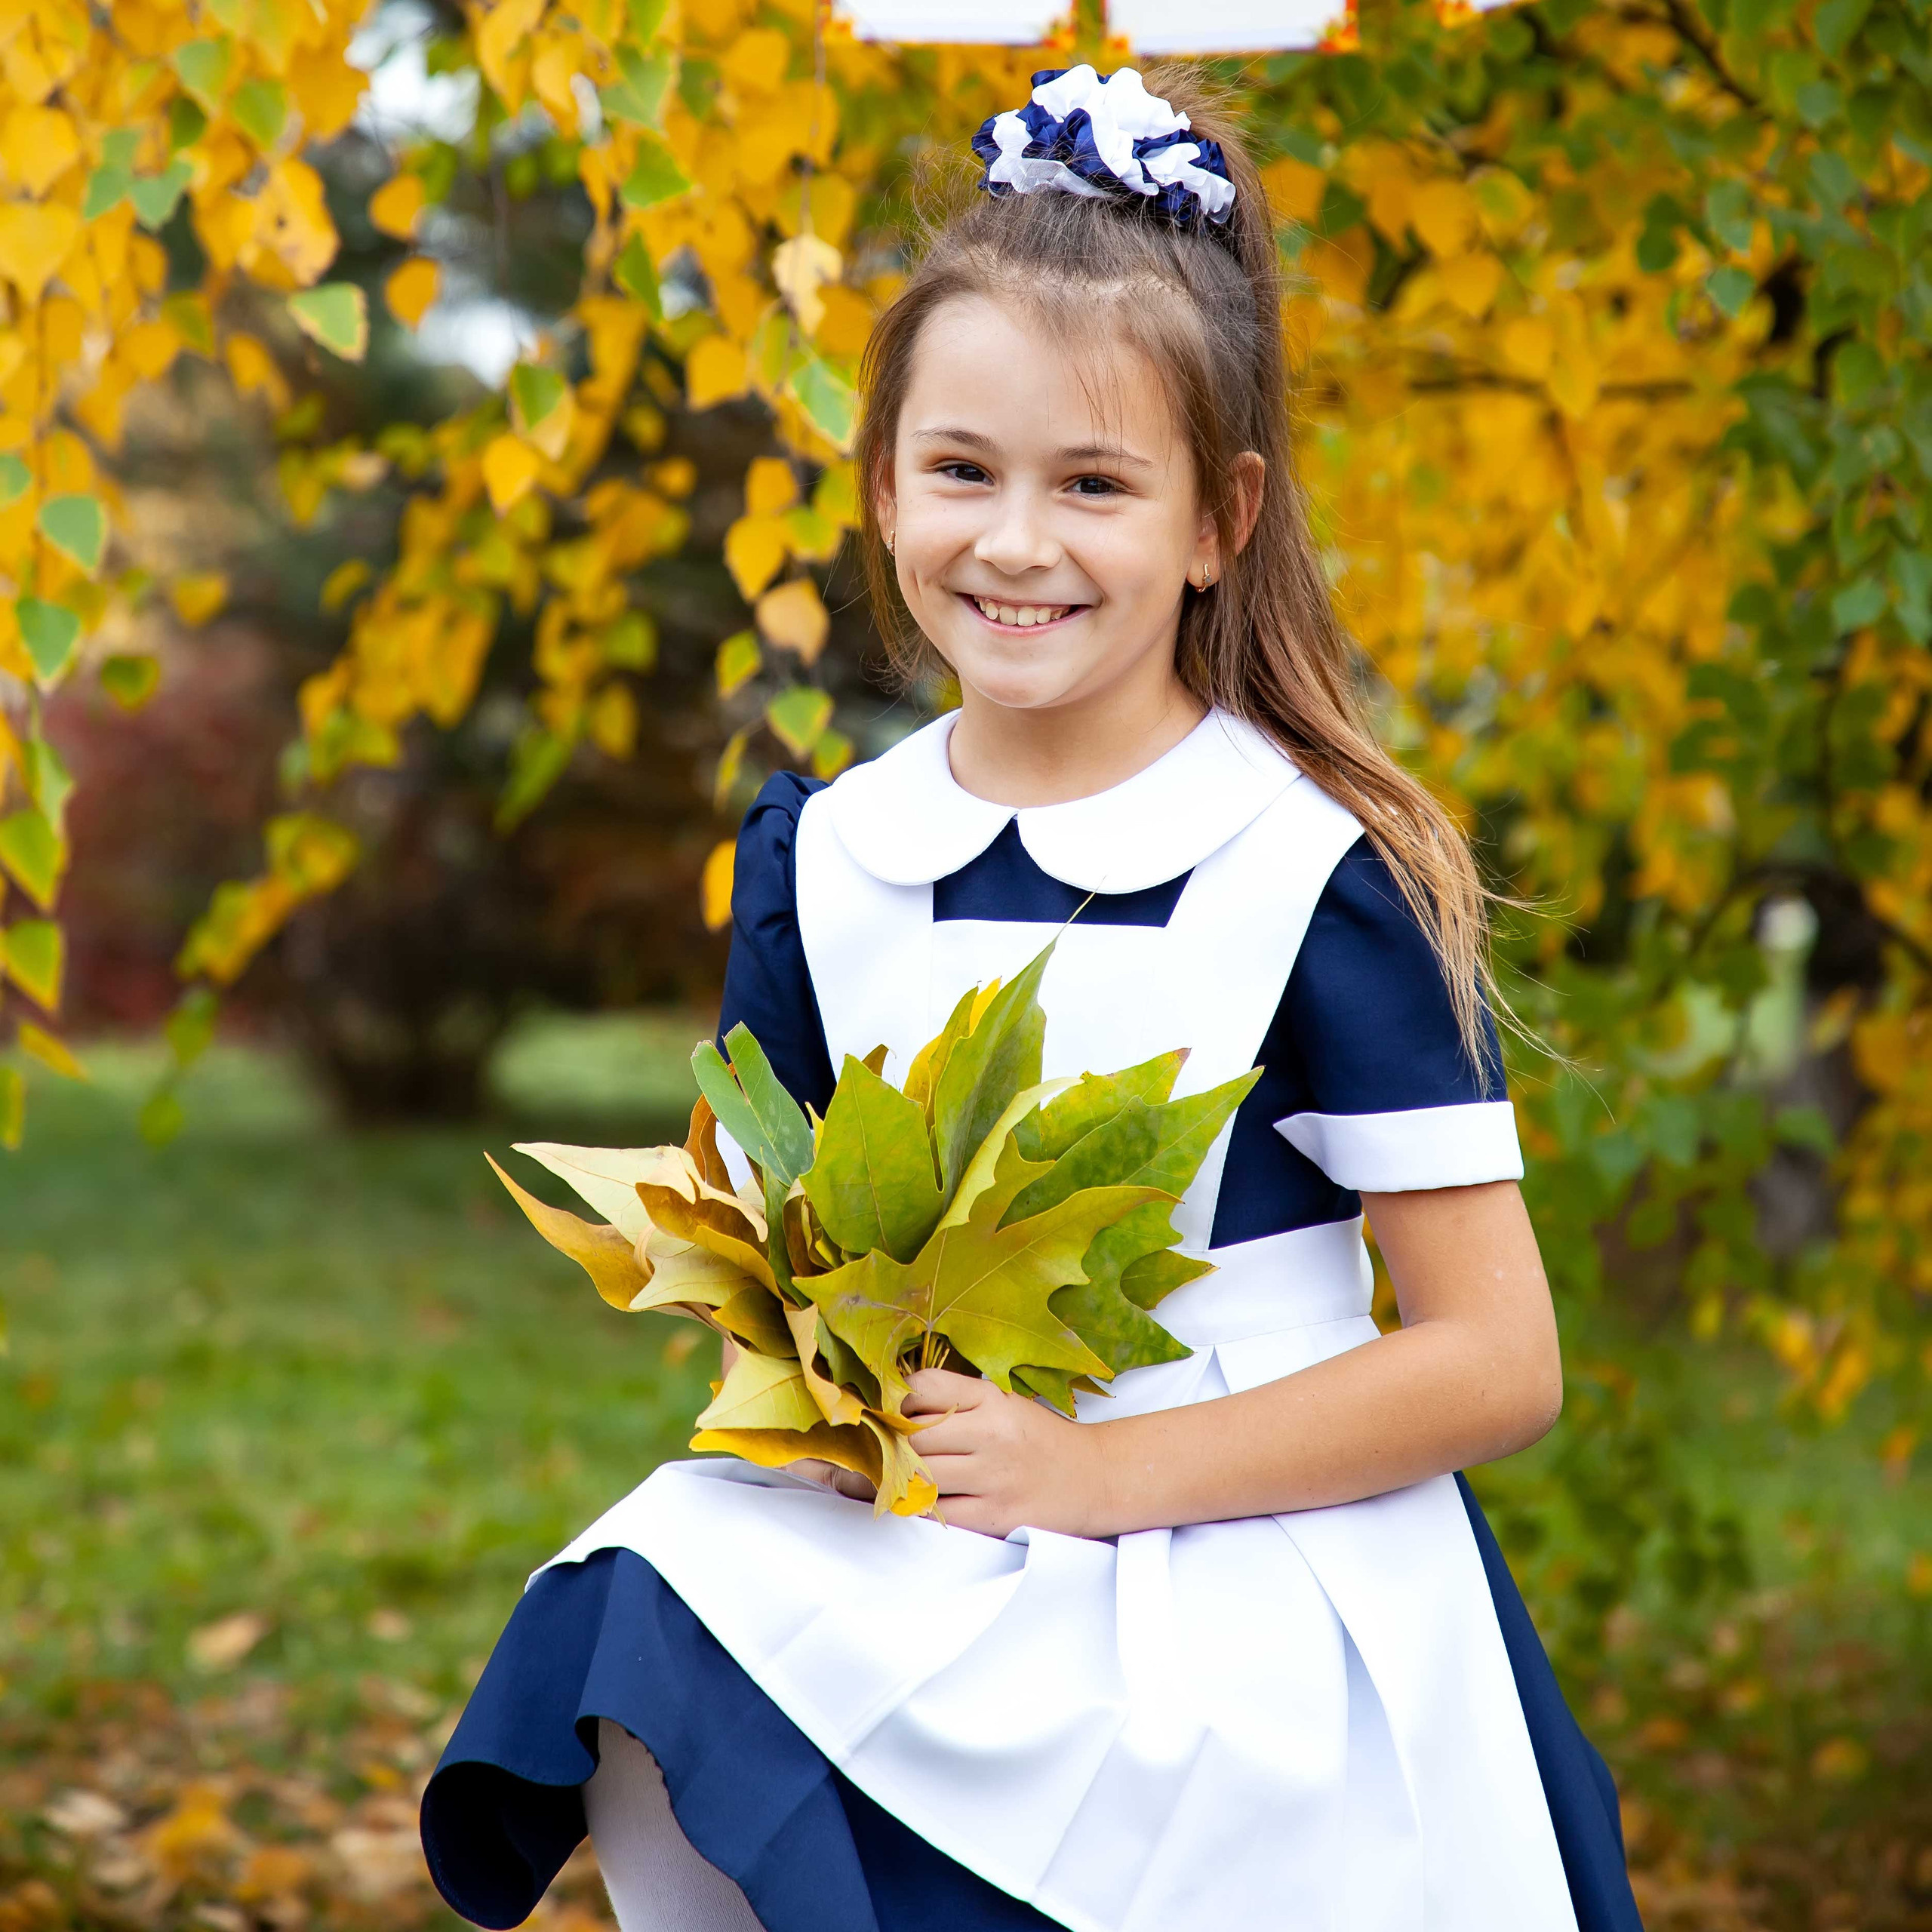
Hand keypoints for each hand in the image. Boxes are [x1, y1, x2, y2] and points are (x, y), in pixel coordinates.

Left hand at [782, 1370, 1107, 1537]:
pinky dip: (909, 1507)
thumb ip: (953, 1398)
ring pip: (919, 1475)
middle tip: (827, 1442)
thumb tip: (887, 1396)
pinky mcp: (996, 1517)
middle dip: (870, 1440)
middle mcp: (991, 1433)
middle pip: (912, 1435)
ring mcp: (994, 1477)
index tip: (854, 1401)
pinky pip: (938, 1513)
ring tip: (840, 1472)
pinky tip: (886, 1501)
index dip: (885, 1395)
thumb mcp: (1002, 1403)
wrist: (1095, 1478)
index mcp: (991, 1398)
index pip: (923, 1387)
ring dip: (879, 1476)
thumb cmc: (1037, 1438)